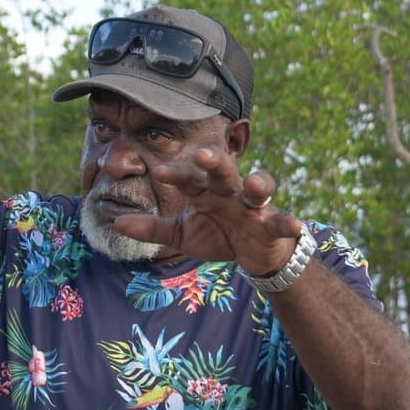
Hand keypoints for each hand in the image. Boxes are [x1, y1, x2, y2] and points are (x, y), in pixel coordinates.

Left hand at [113, 147, 300, 275]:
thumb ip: (152, 229)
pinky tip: (293, 225)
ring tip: (253, 186)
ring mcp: (254, 206)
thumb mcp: (181, 235)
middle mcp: (230, 192)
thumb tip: (115, 221)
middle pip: (224, 171)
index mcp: (206, 192)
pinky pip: (281, 220)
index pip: (189, 178)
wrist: (253, 255)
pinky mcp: (273, 224)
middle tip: (202, 154)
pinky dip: (289, 223)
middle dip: (215, 161)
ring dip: (257, 184)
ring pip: (258, 188)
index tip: (159, 171)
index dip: (177, 174)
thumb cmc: (216, 236)